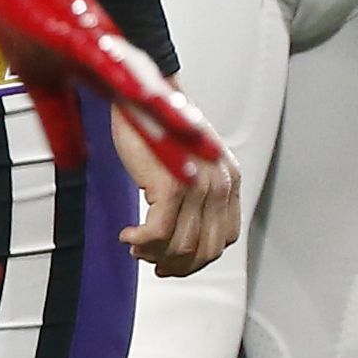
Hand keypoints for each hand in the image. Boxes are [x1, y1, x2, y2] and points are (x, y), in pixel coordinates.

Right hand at [0, 0, 221, 184]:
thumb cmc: (25, 21)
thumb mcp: (41, 88)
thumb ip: (62, 125)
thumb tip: (73, 165)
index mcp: (104, 77)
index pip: (142, 122)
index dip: (168, 149)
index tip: (193, 175)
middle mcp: (112, 62)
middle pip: (153, 107)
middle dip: (183, 135)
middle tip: (214, 160)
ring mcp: (98, 44)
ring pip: (142, 83)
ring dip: (168, 109)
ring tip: (195, 133)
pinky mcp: (78, 30)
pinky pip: (106, 56)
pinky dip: (125, 76)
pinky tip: (144, 93)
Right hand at [111, 110, 239, 275]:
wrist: (141, 92)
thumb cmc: (159, 124)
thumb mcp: (189, 161)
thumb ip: (195, 192)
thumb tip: (180, 233)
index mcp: (229, 179)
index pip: (224, 238)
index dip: (198, 257)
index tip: (174, 260)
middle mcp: (220, 184)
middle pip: (205, 250)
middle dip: (177, 265)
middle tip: (151, 261)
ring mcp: (198, 186)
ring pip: (181, 248)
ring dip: (154, 255)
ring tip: (136, 245)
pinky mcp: (171, 186)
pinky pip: (157, 234)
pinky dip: (140, 242)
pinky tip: (128, 235)